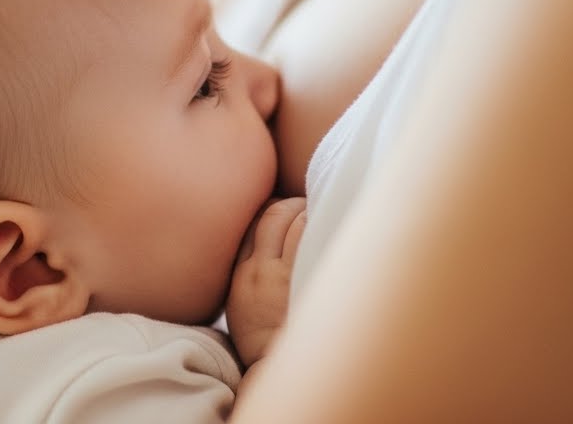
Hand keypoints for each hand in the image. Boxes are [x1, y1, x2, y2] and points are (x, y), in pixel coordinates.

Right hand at [226, 197, 305, 366]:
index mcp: (241, 275)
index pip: (251, 226)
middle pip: (270, 217)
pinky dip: (318, 220)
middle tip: (304, 205)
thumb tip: (267, 251)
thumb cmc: (263, 340)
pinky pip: (309, 234)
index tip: (282, 209)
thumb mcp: (242, 306)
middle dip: (288, 204)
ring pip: (290, 221)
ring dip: (305, 209)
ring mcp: (280, 273)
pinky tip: (331, 218)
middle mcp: (258, 269)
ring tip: (321, 209)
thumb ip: (251, 276)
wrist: (275, 367)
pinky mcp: (301, 277)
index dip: (268, 210)